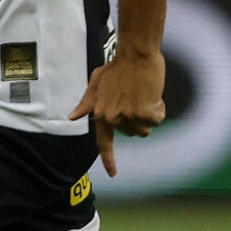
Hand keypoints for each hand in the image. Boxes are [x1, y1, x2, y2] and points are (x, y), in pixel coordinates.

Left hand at [70, 49, 165, 176]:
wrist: (135, 55)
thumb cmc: (117, 68)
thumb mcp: (96, 84)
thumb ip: (87, 103)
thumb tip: (72, 117)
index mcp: (100, 113)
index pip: (103, 141)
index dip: (108, 159)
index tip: (113, 174)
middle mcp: (112, 118)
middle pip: (133, 132)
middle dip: (137, 118)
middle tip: (135, 97)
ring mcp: (129, 117)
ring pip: (147, 127)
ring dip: (149, 114)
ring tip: (143, 94)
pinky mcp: (144, 113)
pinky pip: (157, 119)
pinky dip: (159, 108)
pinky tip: (152, 94)